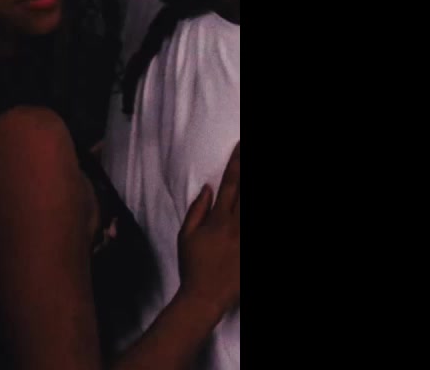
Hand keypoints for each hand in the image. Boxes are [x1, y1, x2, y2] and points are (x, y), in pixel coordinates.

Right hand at [177, 143, 239, 316]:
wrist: (205, 296)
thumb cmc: (193, 265)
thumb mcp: (185, 235)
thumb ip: (197, 209)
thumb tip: (208, 188)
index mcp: (219, 220)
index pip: (230, 185)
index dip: (236, 163)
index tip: (241, 146)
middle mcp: (237, 226)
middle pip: (247, 193)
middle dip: (248, 170)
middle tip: (250, 150)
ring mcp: (247, 240)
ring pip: (254, 209)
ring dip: (254, 191)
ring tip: (254, 172)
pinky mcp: (252, 252)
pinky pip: (256, 231)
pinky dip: (257, 215)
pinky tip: (254, 205)